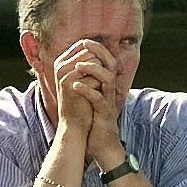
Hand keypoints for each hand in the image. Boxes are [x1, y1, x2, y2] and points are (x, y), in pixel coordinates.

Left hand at [63, 40, 127, 168]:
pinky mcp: (104, 114)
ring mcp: (108, 102)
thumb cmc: (95, 122)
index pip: (107, 61)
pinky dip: (87, 91)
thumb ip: (89, 84)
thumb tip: (77, 69)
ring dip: (93, 70)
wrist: (102, 146)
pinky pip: (98, 100)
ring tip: (77, 66)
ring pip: (107, 80)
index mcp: (107, 86)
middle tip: (85, 43)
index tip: (84, 41)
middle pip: (111, 65)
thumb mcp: (92, 99)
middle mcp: (110, 91)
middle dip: (99, 52)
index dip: (98, 49)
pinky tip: (75, 87)